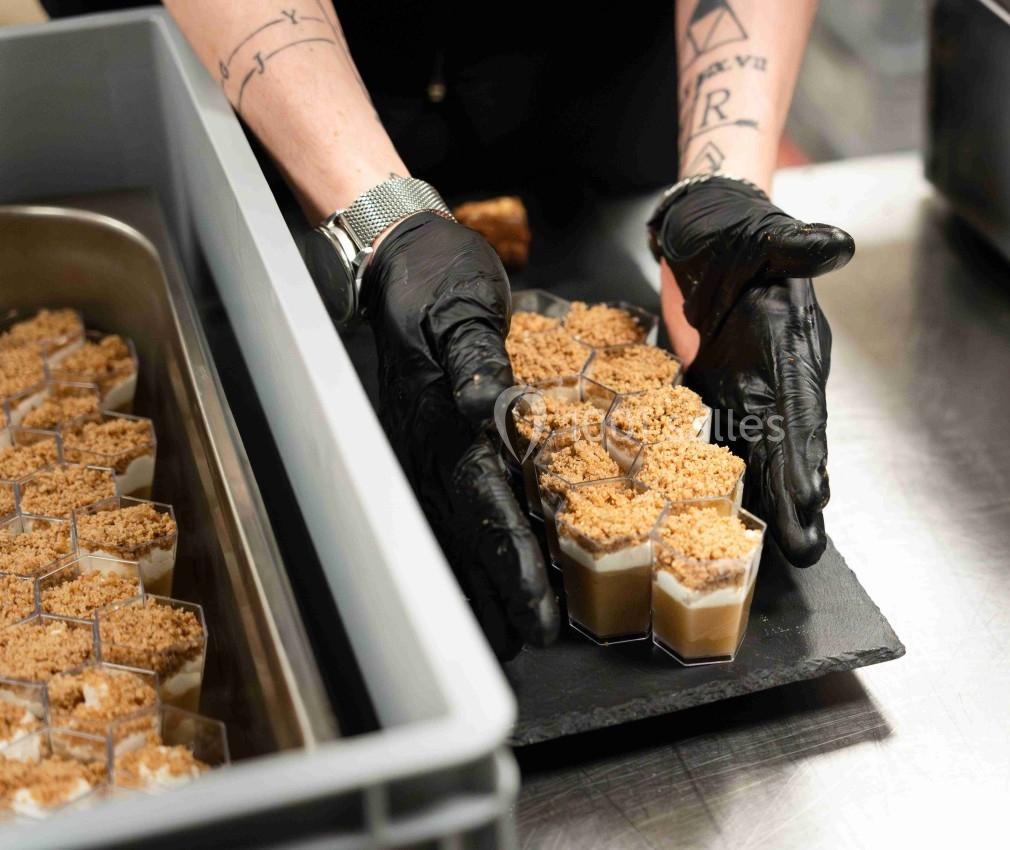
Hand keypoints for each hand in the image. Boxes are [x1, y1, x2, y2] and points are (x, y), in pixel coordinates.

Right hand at [363, 211, 558, 658]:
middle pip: (467, 536)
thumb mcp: (464, 306)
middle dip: (499, 592)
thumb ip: (477, 359)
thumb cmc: (438, 279)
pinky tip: (482, 572)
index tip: (541, 611)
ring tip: (508, 632)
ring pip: (451, 529)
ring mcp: (422, 446)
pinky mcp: (426, 438)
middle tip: (530, 642)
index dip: (515, 564)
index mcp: (446, 421)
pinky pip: (448, 502)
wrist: (398, 258)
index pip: (487, 507)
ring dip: (479, 582)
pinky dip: (467, 544)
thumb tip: (490, 406)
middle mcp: (429, 446)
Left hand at [649, 177, 853, 566]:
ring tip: (792, 547)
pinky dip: (737, 478)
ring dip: (775, 501)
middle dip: (797, 497)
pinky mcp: (719, 393)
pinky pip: (729, 441)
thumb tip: (836, 244)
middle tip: (807, 547)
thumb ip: (799, 245)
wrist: (705, 235)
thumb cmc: (738, 234)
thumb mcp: (767, 234)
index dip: (807, 450)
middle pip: (790, 444)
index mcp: (795, 347)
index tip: (812, 493)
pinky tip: (743, 513)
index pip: (805, 406)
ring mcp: (750, 389)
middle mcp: (779, 377)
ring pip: (764, 454)